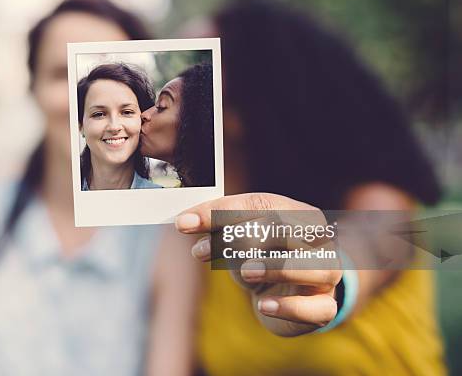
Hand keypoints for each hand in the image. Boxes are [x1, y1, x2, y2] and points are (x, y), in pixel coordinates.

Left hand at [175, 193, 341, 336]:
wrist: (291, 294)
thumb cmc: (263, 259)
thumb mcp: (240, 241)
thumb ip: (218, 229)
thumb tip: (186, 222)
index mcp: (297, 213)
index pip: (260, 203)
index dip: (219, 212)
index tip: (183, 223)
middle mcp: (317, 240)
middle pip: (287, 230)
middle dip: (241, 238)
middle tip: (202, 251)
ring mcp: (327, 272)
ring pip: (313, 267)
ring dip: (275, 268)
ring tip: (244, 273)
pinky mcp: (325, 306)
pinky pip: (318, 307)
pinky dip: (290, 306)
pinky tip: (263, 305)